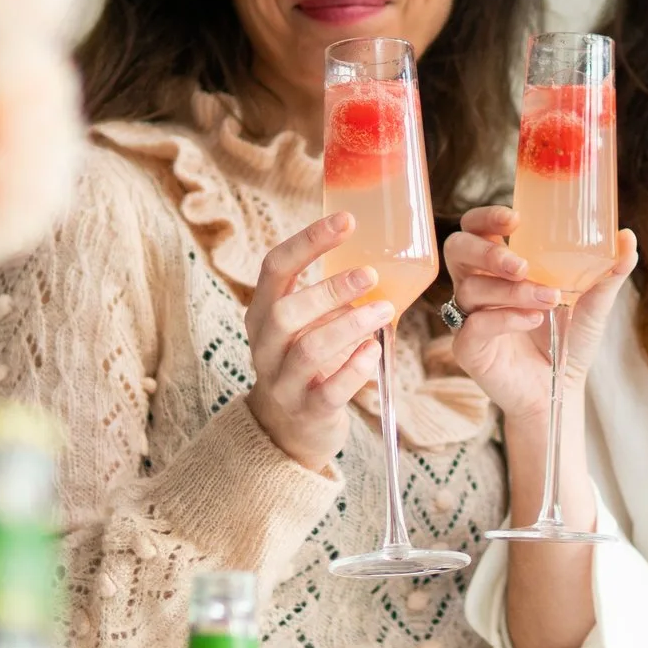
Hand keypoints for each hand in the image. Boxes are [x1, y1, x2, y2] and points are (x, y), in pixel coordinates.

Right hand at [243, 212, 393, 473]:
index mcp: (263, 312)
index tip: (346, 220)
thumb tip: (381, 252)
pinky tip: (375, 351)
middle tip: (370, 273)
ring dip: (350, 326)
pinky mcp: (306, 411)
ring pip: (308, 350)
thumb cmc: (309, 360)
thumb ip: (329, 295)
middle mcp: (264, 344)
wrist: (290, 427)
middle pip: (285, 311)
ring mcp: (281, 381)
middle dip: (329, 289)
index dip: (308, 241)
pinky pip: (328, 391)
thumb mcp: (307, 323)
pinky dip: (355, 369)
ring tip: (384, 310)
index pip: (275, 267)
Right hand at [442, 207, 636, 423]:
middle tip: (521, 265)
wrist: (561, 390)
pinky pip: (474, 325)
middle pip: (458, 249)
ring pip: (471, 288)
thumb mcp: (594, 302)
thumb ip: (609, 271)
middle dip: (487, 251)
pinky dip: (504, 319)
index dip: (486, 217)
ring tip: (549, 299)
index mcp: (500, 265)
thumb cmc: (569, 340)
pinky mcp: (468, 347)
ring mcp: (469, 316)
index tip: (515, 219)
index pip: (476, 227)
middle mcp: (479, 285)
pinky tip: (531, 320)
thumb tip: (628, 237)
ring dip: (512, 291)